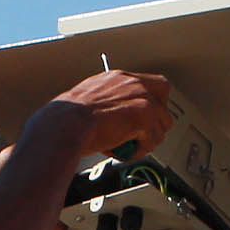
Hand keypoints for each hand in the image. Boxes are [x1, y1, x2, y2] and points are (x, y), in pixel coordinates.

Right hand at [33, 69, 172, 163]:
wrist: (66, 125)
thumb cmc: (68, 117)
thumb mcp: (90, 98)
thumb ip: (108, 101)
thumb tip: (112, 117)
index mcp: (120, 78)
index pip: (152, 85)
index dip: (152, 103)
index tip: (145, 117)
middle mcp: (134, 84)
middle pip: (164, 102)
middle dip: (156, 121)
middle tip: (142, 135)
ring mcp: (142, 100)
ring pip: (162, 125)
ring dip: (148, 139)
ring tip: (129, 146)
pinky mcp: (144, 117)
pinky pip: (152, 140)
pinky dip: (140, 150)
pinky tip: (125, 151)